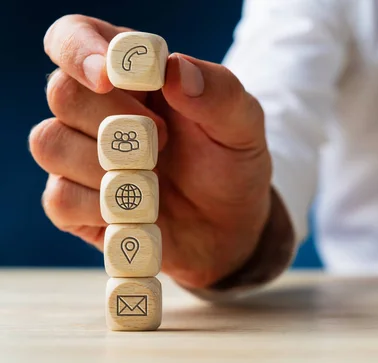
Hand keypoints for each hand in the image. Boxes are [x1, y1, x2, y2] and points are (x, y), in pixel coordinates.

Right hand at [29, 15, 277, 289]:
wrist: (231, 227)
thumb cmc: (231, 165)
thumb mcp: (243, 127)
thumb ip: (220, 93)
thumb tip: (175, 70)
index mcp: (133, 77)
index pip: (76, 36)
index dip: (79, 48)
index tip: (108, 76)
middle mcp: (99, 111)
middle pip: (62, 92)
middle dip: (112, 118)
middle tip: (162, 140)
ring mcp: (83, 158)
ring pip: (50, 143)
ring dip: (103, 166)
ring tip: (153, 181)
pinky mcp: (78, 205)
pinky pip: (60, 199)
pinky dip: (99, 208)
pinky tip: (134, 213)